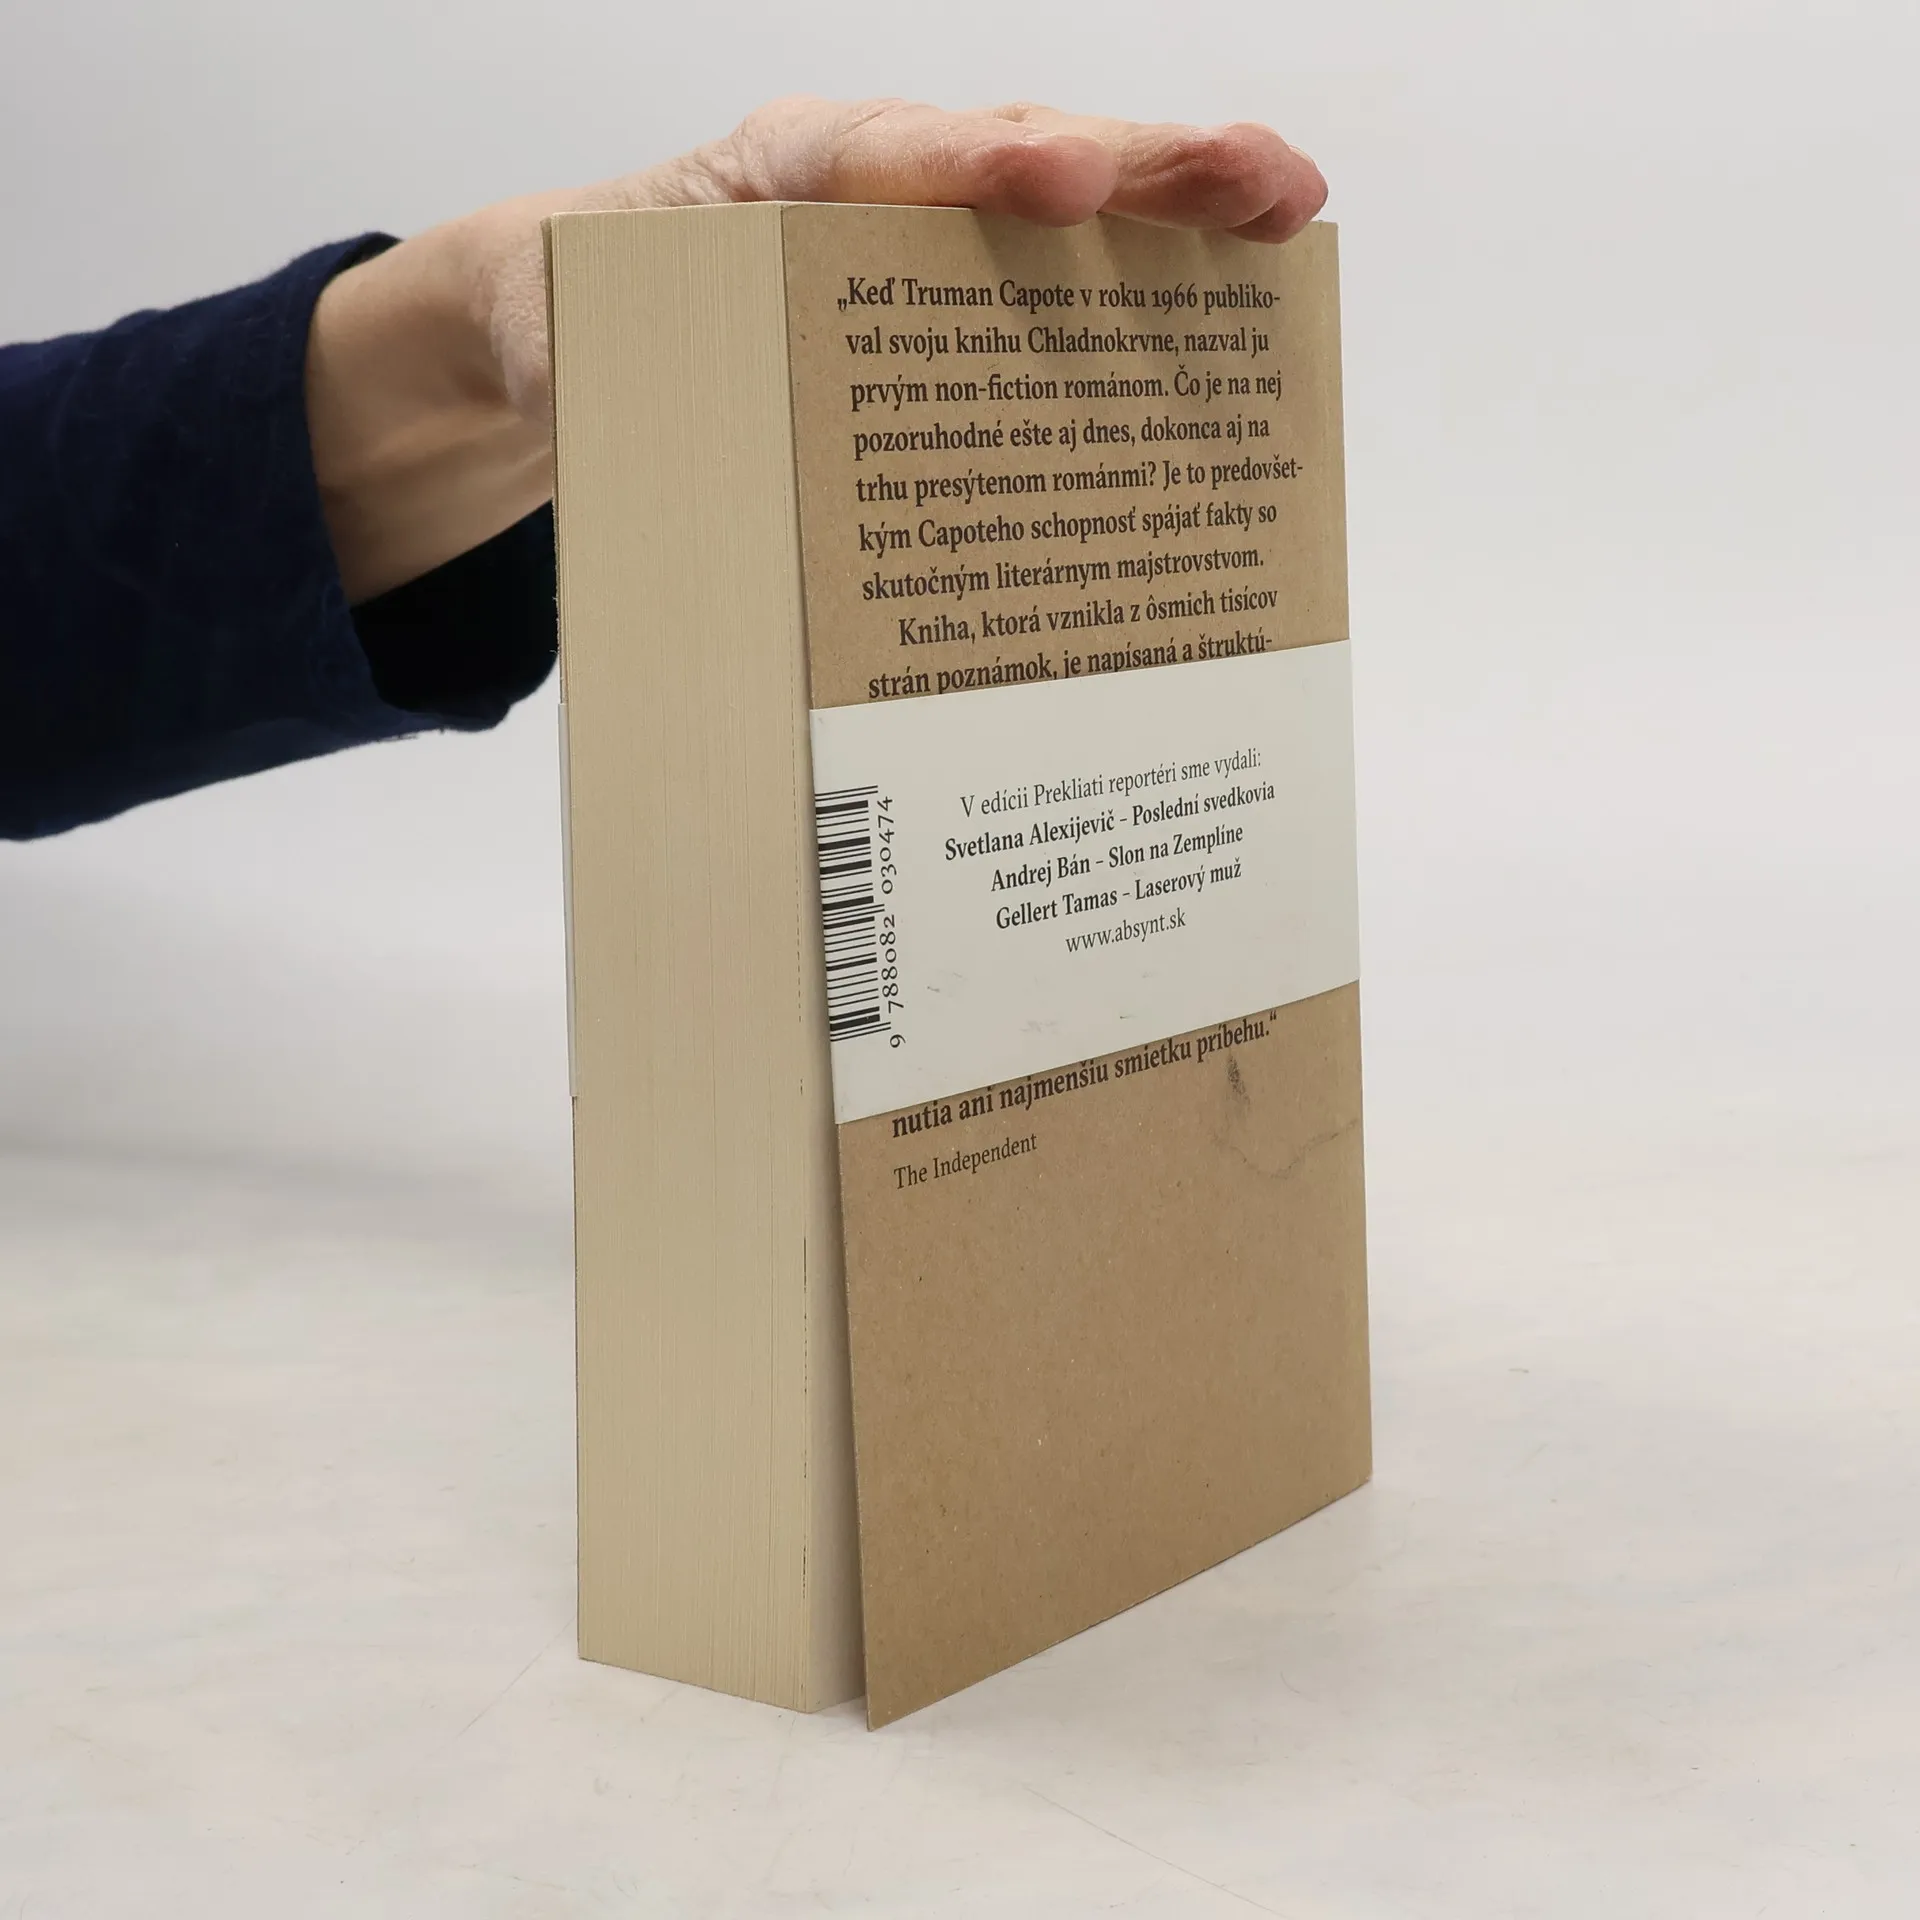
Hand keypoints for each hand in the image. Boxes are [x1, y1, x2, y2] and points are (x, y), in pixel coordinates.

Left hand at [308, 97, 1327, 602]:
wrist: (572, 326)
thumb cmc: (583, 317)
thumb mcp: (571, 335)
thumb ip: (618, 355)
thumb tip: (676, 425)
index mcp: (778, 174)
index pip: (889, 151)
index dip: (979, 164)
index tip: (1062, 182)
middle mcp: (874, 186)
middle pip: (1021, 153)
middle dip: (1144, 163)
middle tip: (1259, 180)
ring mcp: (928, 235)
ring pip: (1068, 204)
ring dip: (1183, 206)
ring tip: (1292, 212)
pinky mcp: (954, 300)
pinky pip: (1061, 282)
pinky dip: (1149, 288)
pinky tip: (1234, 310)